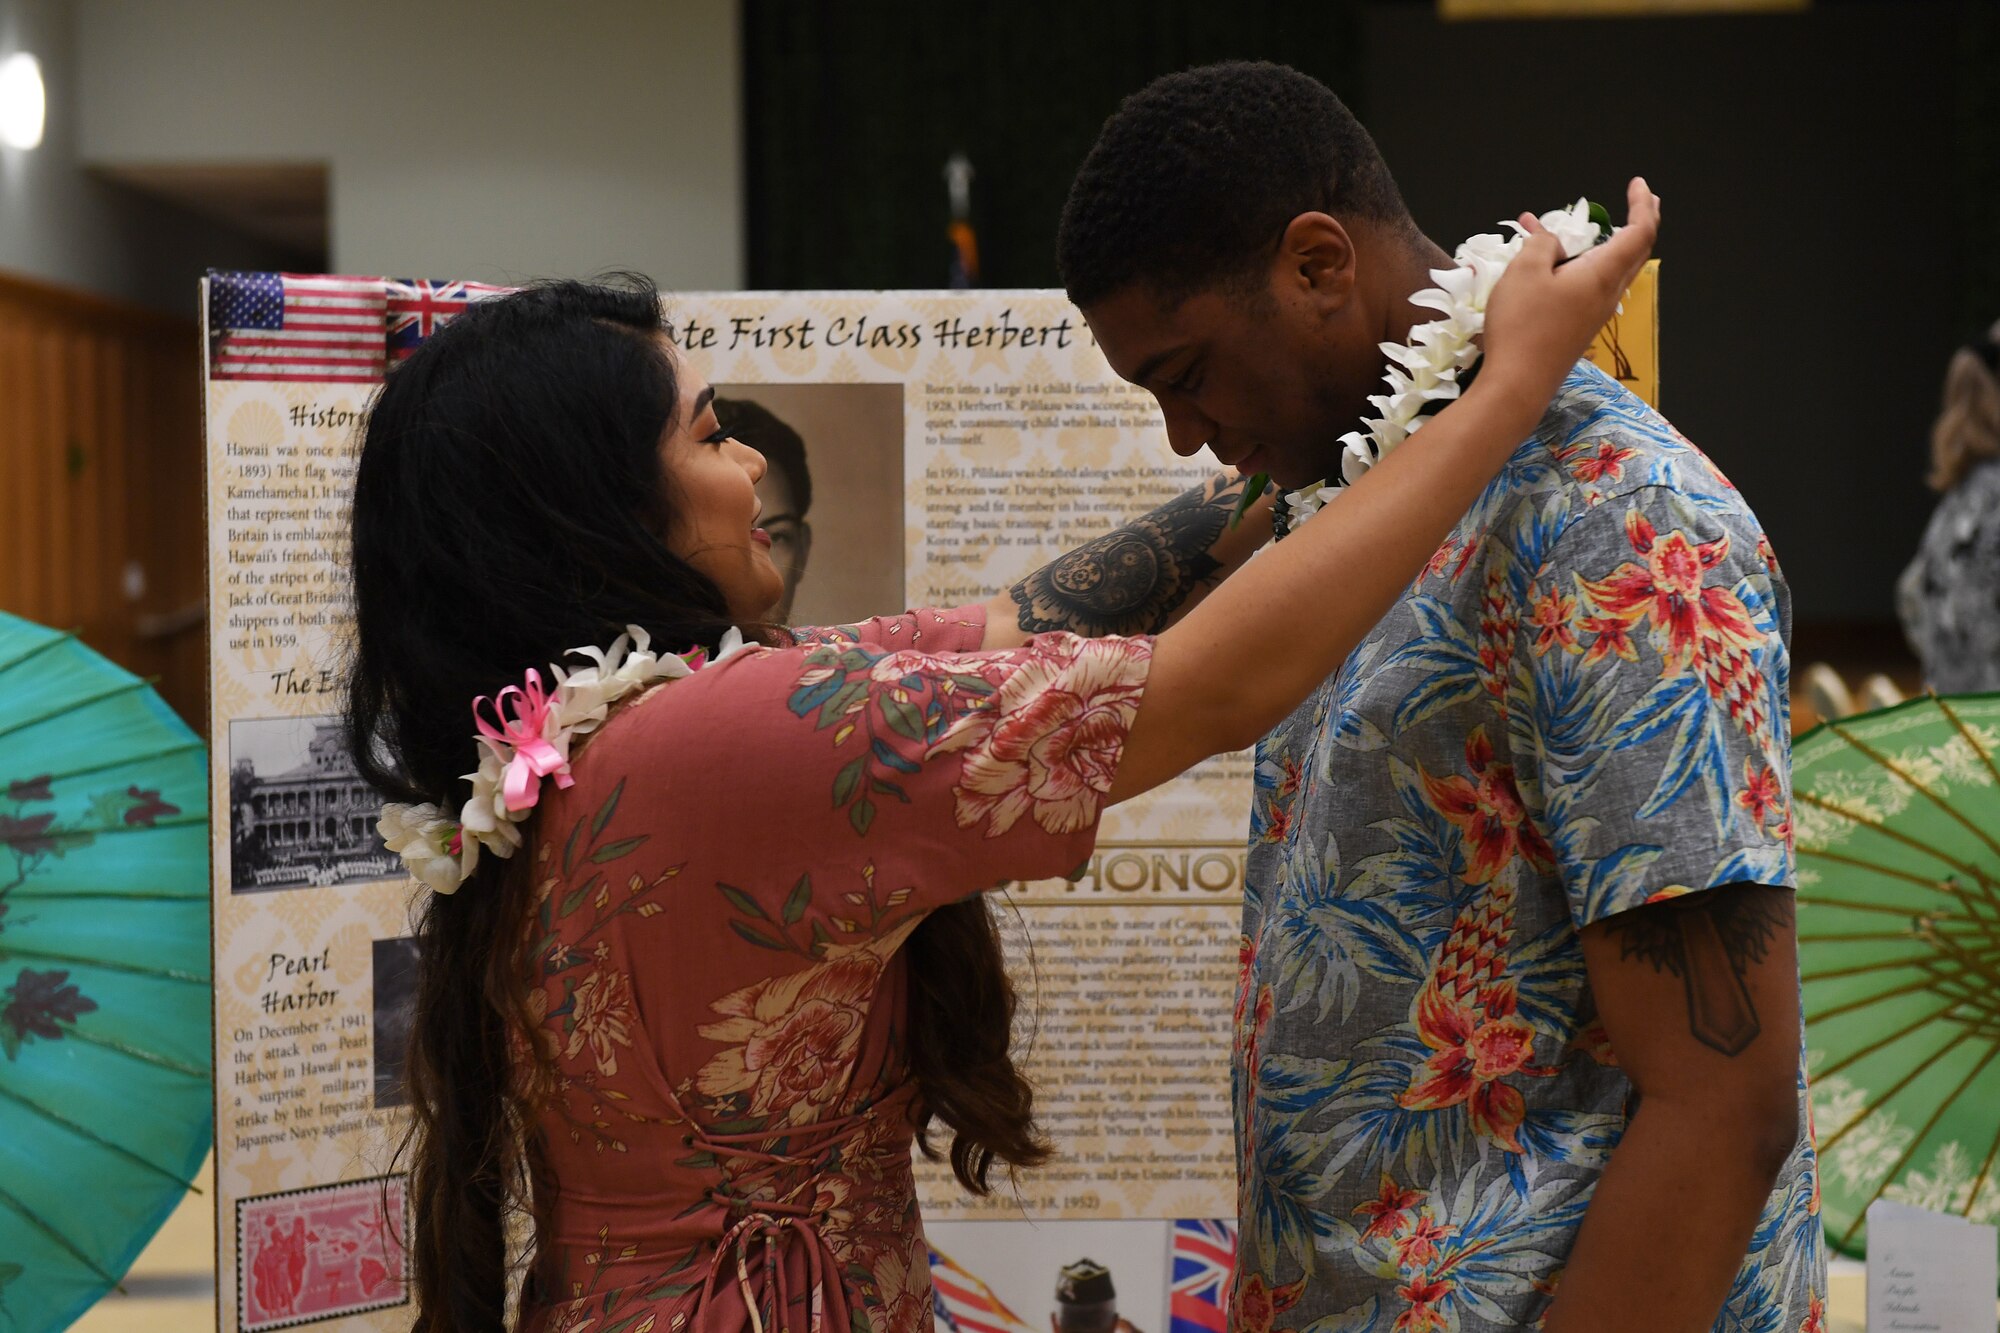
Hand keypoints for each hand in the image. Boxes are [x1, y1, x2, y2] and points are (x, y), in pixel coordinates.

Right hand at [1480, 176, 1660, 415]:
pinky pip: (1589, 284)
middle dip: (1641, 221)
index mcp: (1602, 274)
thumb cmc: (1522, 325)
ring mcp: (1594, 314)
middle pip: (1635, 252)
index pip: (1639, 232)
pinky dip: (1581, 262)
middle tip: (1639, 199)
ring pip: (1612, 269)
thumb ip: (1542, 244)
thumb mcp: (1524, 272)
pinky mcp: (1578, 328)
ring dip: (1605, 242)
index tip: (1637, 184)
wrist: (1518, 385)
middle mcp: (1608, 294)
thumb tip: (1553, 241)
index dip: (1642, 205)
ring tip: (1587, 224)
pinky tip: (1552, 260)